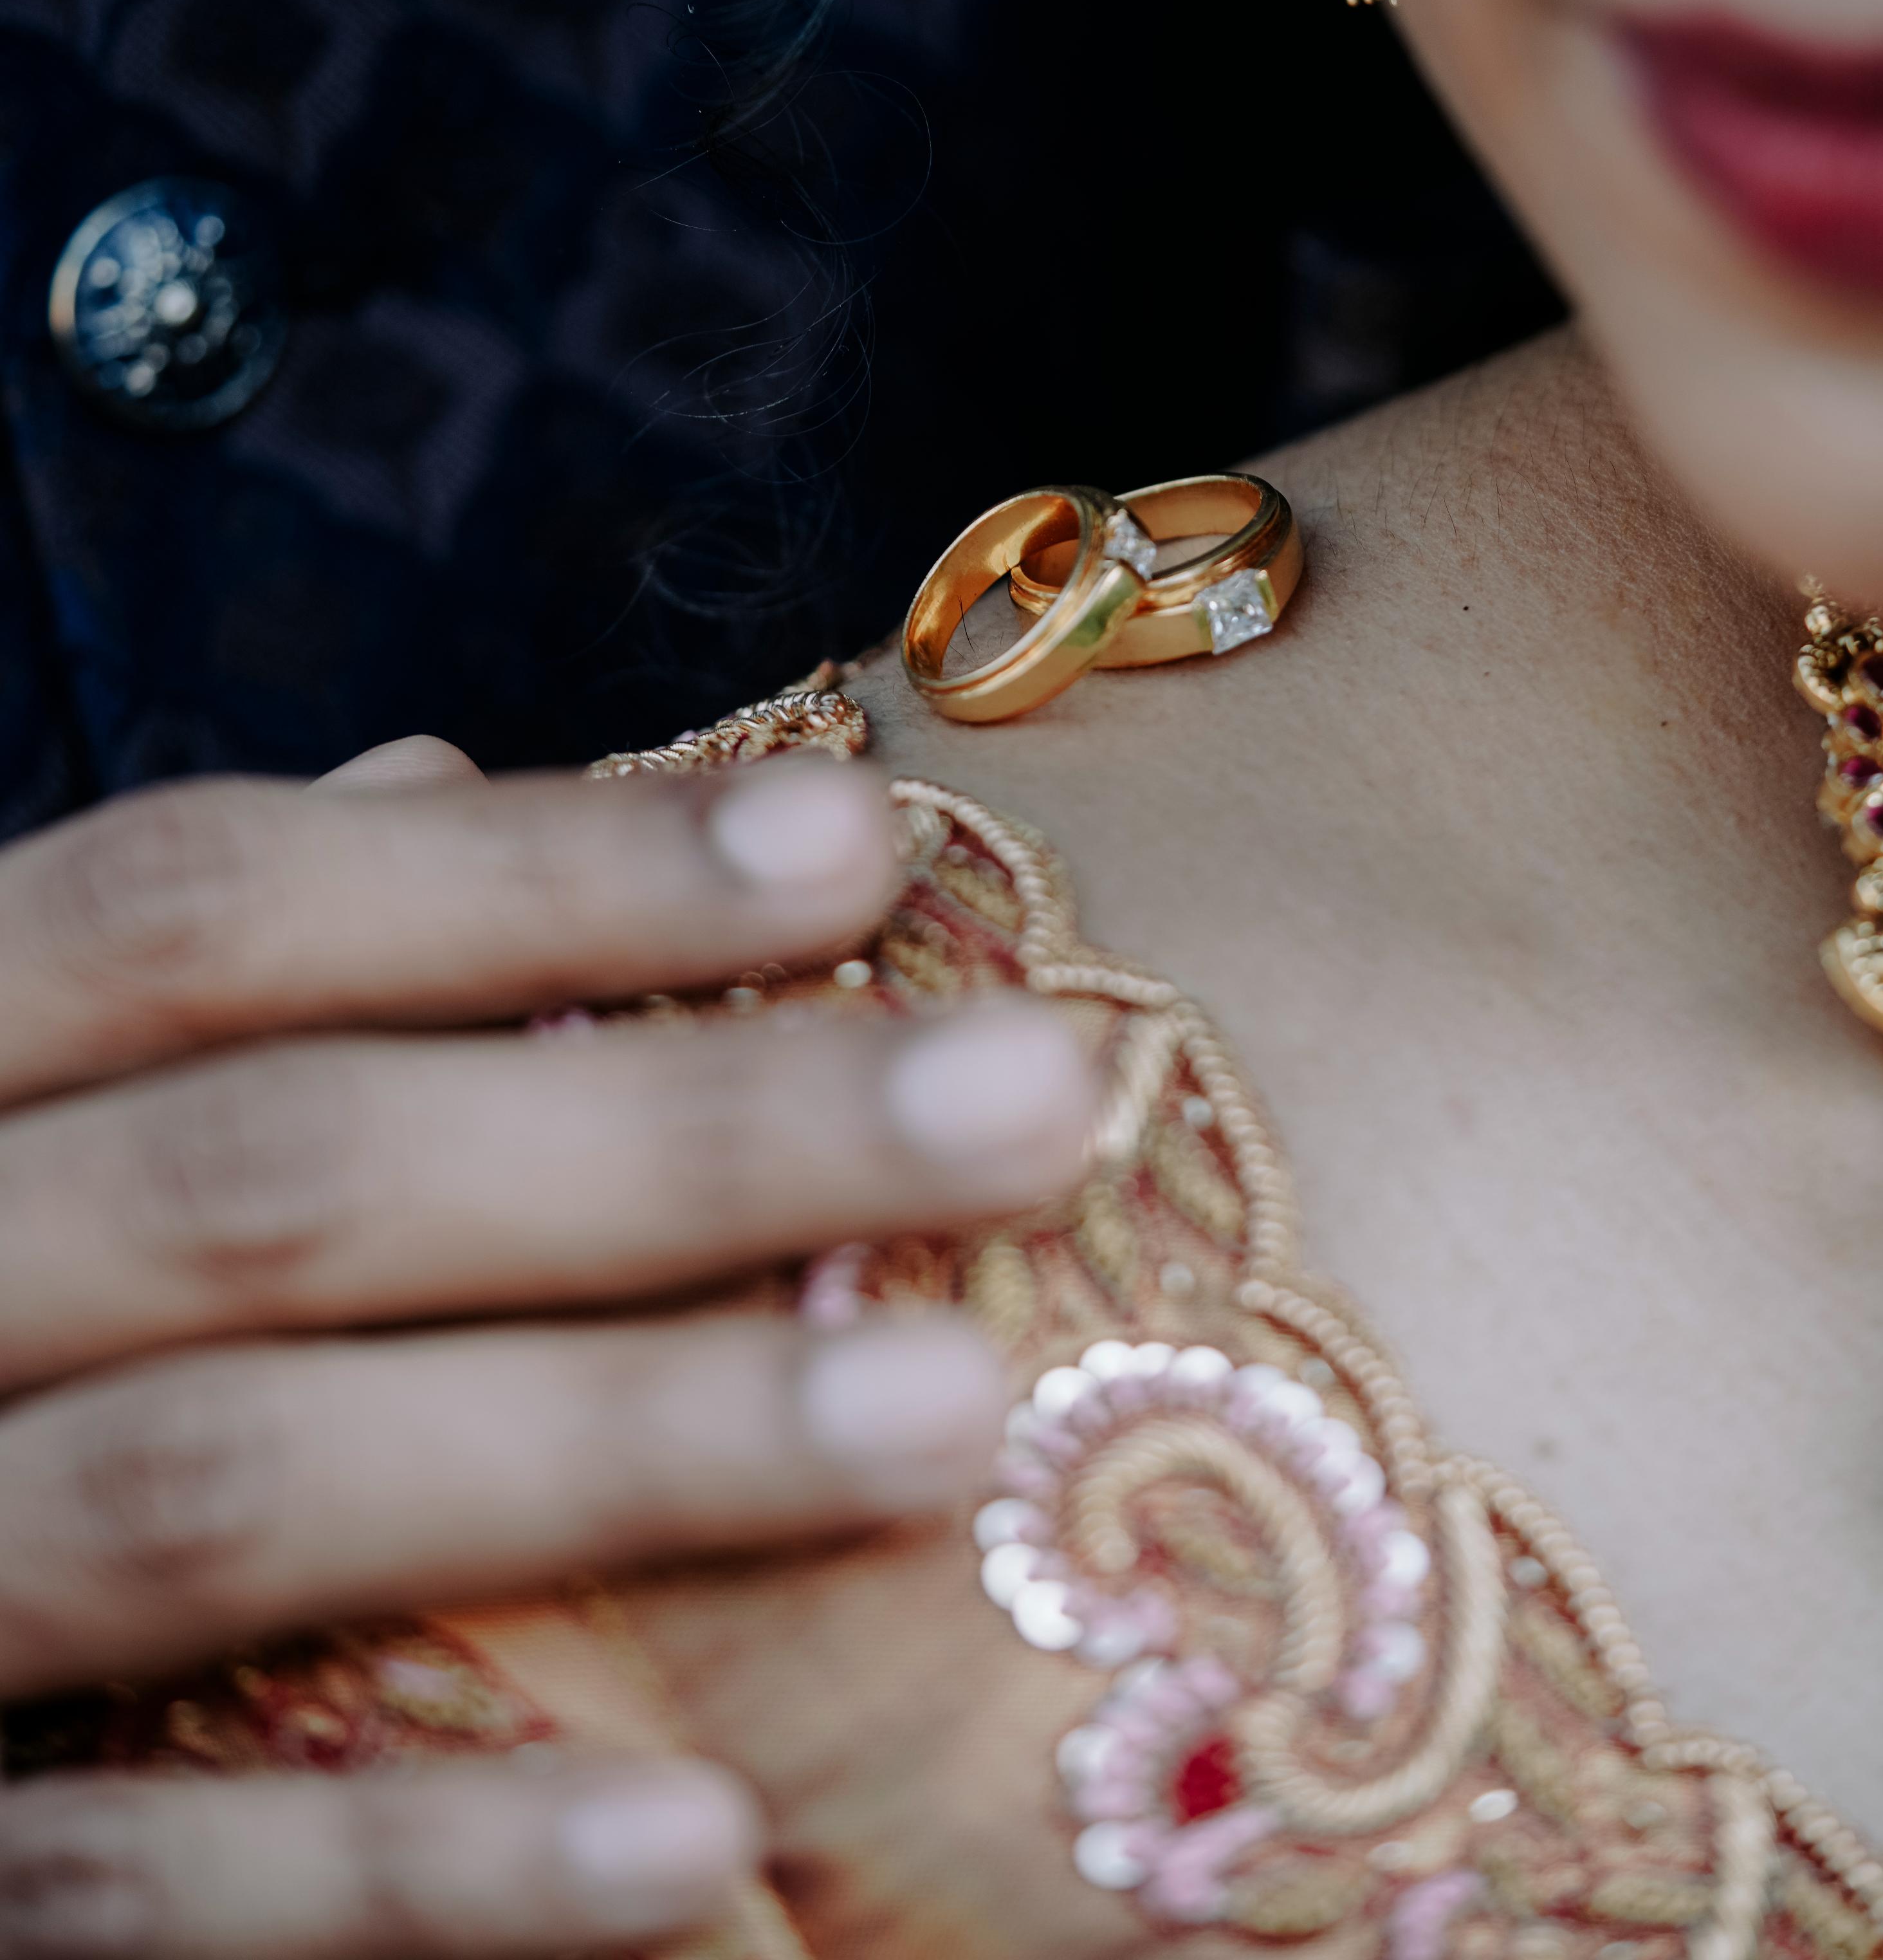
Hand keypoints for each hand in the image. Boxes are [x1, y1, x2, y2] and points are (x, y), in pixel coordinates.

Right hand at [0, 733, 1093, 1955]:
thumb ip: (167, 968)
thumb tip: (418, 761)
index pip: (203, 904)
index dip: (532, 868)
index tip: (859, 846)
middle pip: (275, 1175)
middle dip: (669, 1127)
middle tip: (1036, 1094)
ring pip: (225, 1495)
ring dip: (604, 1448)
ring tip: (951, 1410)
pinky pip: (123, 1896)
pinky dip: (403, 1873)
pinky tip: (700, 1839)